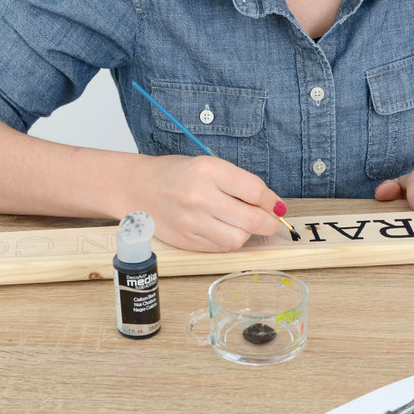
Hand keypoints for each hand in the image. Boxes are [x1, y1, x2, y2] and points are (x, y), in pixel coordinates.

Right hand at [122, 155, 283, 251]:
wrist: (137, 188)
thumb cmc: (175, 175)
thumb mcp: (208, 166)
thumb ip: (239, 183)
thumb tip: (271, 204)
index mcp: (208, 170)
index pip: (255, 191)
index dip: (271, 201)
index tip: (275, 205)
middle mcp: (200, 196)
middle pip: (251, 219)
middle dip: (268, 223)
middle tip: (270, 221)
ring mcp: (192, 221)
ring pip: (238, 238)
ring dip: (248, 233)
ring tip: (243, 224)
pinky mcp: (187, 240)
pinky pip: (221, 247)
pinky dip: (230, 240)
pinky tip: (225, 229)